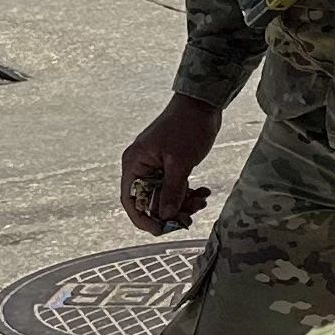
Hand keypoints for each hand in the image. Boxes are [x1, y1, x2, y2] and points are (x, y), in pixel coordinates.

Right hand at [119, 96, 220, 233]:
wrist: (202, 104)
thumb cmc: (187, 127)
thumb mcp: (180, 162)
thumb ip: (172, 191)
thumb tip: (166, 216)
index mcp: (135, 164)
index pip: (131, 199)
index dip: (143, 218)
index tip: (161, 230)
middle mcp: (142, 166)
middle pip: (150, 200)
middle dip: (170, 211)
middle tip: (189, 217)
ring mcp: (156, 166)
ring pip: (165, 196)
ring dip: (183, 202)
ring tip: (202, 199)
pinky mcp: (170, 165)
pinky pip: (175, 187)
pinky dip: (188, 193)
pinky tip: (204, 191)